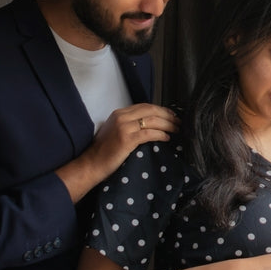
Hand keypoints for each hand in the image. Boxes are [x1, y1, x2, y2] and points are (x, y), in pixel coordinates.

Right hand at [56, 103, 179, 202]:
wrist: (91, 163)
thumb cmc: (105, 150)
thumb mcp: (116, 130)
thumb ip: (130, 124)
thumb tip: (151, 124)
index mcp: (119, 113)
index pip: (145, 106)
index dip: (161, 109)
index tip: (172, 115)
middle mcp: (122, 116)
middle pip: (151, 110)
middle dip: (168, 115)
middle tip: (179, 121)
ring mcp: (124, 127)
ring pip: (153, 121)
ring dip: (168, 125)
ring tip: (177, 129)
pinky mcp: (127, 139)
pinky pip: (149, 133)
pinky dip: (161, 134)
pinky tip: (167, 138)